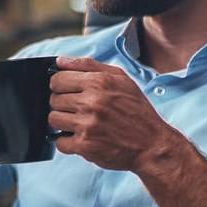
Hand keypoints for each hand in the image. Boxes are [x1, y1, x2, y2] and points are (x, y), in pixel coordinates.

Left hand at [48, 56, 181, 171]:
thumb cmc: (137, 111)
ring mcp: (87, 124)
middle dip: (64, 105)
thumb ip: (88, 65)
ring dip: (64, 123)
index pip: (57, 79)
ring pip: (53, 119)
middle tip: (80, 110)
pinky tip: (82, 138)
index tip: (69, 92)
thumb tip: (59, 61)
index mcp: (99, 82)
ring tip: (81, 124)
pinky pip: (59, 141)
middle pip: (54, 100)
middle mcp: (92, 102)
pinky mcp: (85, 145)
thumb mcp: (121, 79)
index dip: (60, 86)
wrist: (153, 144)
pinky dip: (68, 142)